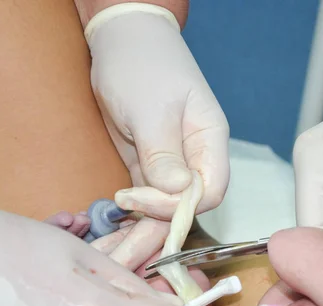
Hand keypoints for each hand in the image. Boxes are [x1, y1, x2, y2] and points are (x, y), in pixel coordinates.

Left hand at [85, 4, 229, 260]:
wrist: (120, 42)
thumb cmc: (143, 65)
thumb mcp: (151, 109)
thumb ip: (164, 154)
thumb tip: (178, 195)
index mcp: (209, 141)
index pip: (211, 190)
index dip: (181, 205)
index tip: (141, 198)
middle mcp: (195, 158)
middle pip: (188, 205)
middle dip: (157, 225)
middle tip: (120, 237)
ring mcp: (171, 163)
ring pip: (164, 206)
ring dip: (139, 225)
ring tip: (110, 245)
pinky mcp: (147, 165)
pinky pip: (144, 198)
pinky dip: (130, 214)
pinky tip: (112, 229)